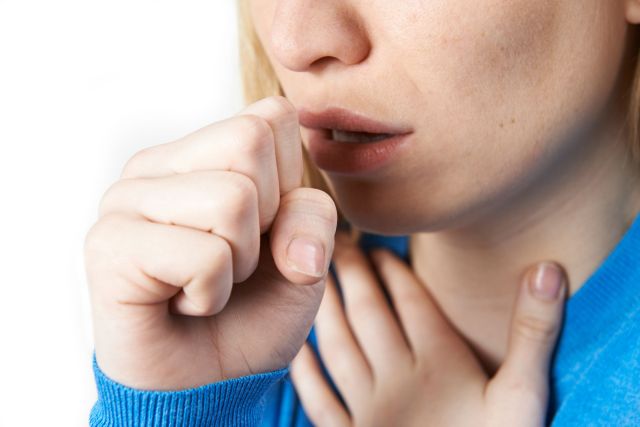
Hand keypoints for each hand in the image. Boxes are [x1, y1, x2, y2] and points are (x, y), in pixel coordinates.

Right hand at [84, 96, 337, 389]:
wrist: (210, 378)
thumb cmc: (253, 311)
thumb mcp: (306, 260)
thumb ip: (313, 220)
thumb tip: (292, 238)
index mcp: (201, 152)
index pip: (272, 117)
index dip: (290, 186)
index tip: (264, 232)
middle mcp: (157, 164)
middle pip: (250, 142)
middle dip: (265, 222)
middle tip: (233, 262)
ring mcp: (126, 200)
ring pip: (231, 198)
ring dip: (239, 264)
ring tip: (207, 283)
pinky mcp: (108, 245)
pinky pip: (204, 254)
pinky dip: (212, 293)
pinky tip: (182, 302)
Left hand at [290, 231, 566, 426]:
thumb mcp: (525, 398)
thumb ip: (533, 334)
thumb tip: (547, 268)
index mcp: (440, 363)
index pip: (409, 300)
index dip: (390, 268)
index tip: (374, 243)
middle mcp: (398, 379)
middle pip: (368, 313)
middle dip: (352, 274)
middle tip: (336, 242)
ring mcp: (370, 410)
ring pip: (339, 346)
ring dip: (325, 309)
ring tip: (314, 278)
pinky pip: (320, 399)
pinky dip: (305, 371)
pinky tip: (296, 348)